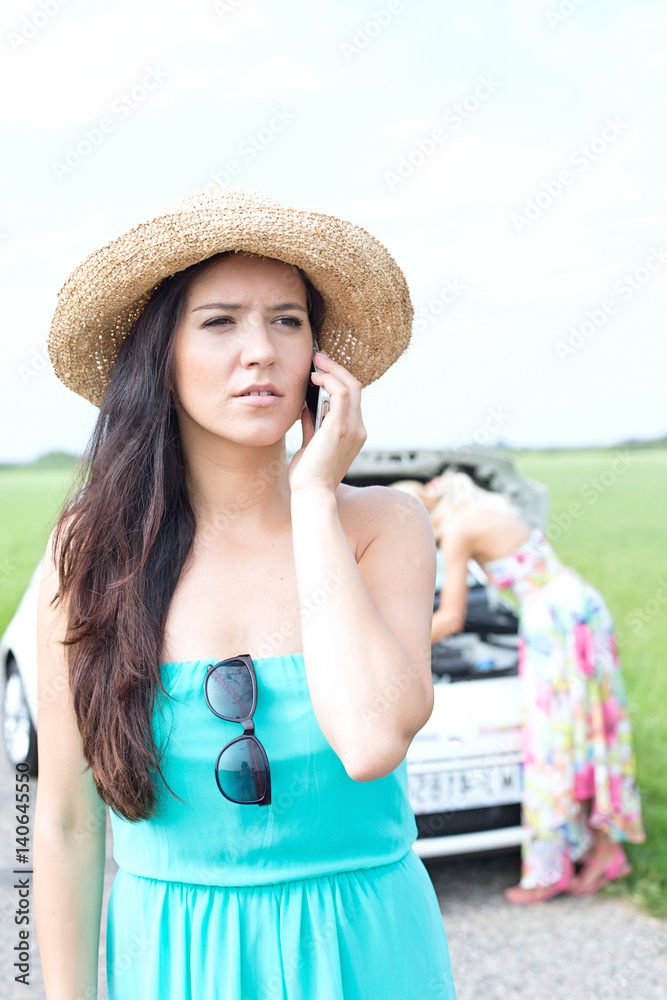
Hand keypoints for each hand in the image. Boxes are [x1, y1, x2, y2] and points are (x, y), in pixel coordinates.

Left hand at [288, 352, 366, 493]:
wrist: (311, 493)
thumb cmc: (309, 474)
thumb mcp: (311, 444)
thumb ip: (313, 425)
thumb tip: (307, 408)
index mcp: (354, 433)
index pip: (352, 399)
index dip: (338, 380)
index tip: (321, 370)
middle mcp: (359, 429)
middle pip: (355, 387)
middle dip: (337, 369)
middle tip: (319, 358)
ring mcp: (352, 428)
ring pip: (350, 386)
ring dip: (332, 371)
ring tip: (316, 363)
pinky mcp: (340, 428)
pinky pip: (340, 394)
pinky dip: (329, 381)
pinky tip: (314, 379)